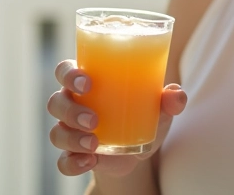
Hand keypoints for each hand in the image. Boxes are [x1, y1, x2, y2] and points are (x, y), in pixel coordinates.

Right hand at [47, 59, 186, 176]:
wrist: (138, 149)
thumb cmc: (144, 115)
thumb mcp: (158, 108)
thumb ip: (169, 100)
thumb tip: (177, 94)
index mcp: (87, 83)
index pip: (65, 71)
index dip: (69, 74)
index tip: (87, 83)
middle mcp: (73, 104)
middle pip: (56, 102)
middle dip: (71, 111)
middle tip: (93, 120)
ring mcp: (70, 131)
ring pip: (56, 132)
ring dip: (72, 138)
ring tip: (94, 145)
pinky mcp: (74, 156)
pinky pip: (62, 162)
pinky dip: (73, 164)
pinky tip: (89, 162)